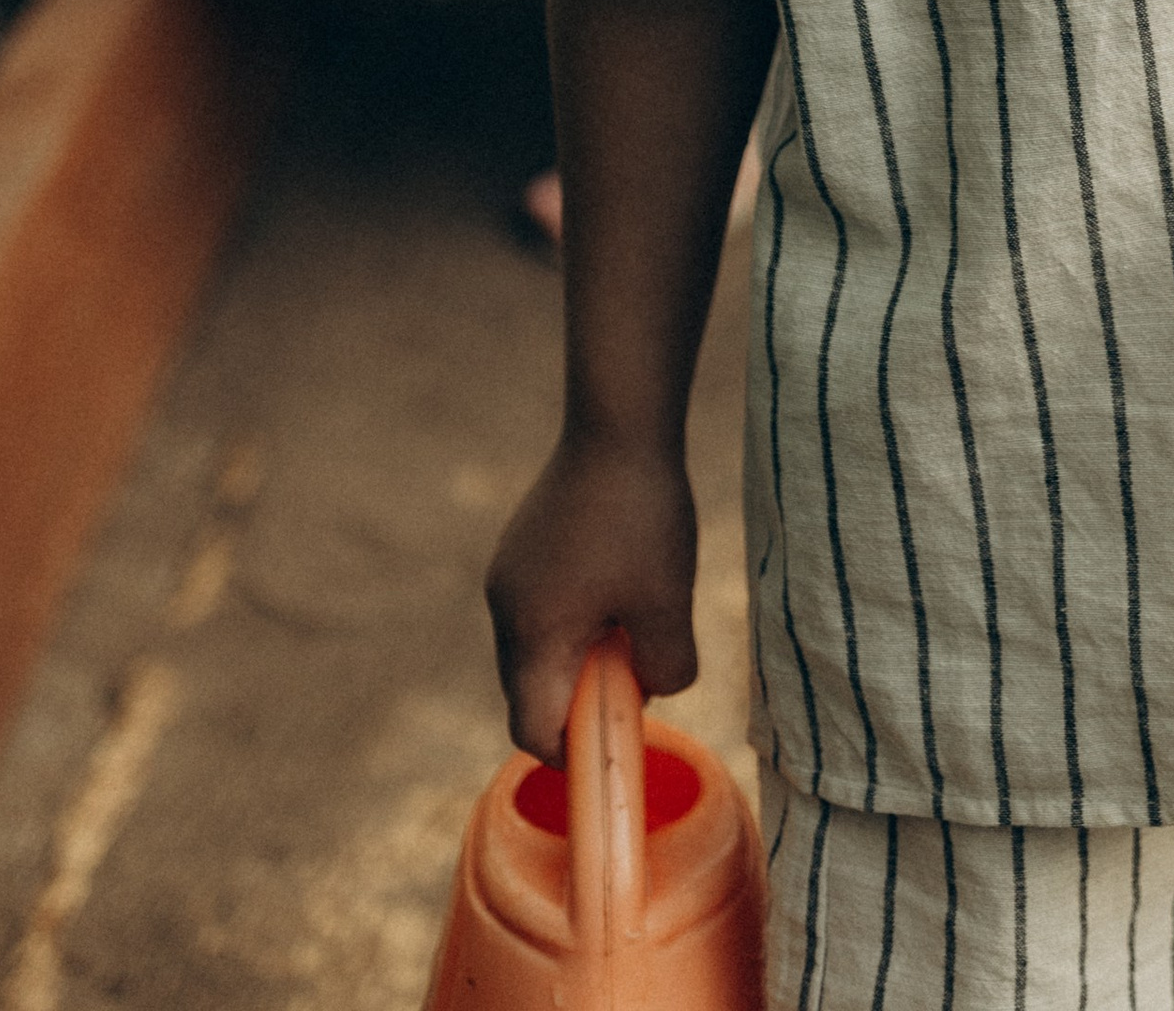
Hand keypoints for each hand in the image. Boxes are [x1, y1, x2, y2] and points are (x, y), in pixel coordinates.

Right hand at [488, 430, 699, 764]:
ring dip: (579, 652)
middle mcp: (505, 609)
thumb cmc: (643, 515)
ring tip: (633, 610)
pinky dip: (573, 615)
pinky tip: (618, 575)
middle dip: (580, 699)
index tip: (616, 740)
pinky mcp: (519, 547)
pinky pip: (540, 607)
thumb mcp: (668, 602)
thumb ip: (664, 667)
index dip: (573, 752)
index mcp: (533, 634)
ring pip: (536, 648)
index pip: (532, 730)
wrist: (618, 422)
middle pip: (530, 692)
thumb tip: (653, 688)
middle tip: (635, 668)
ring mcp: (507, 574)